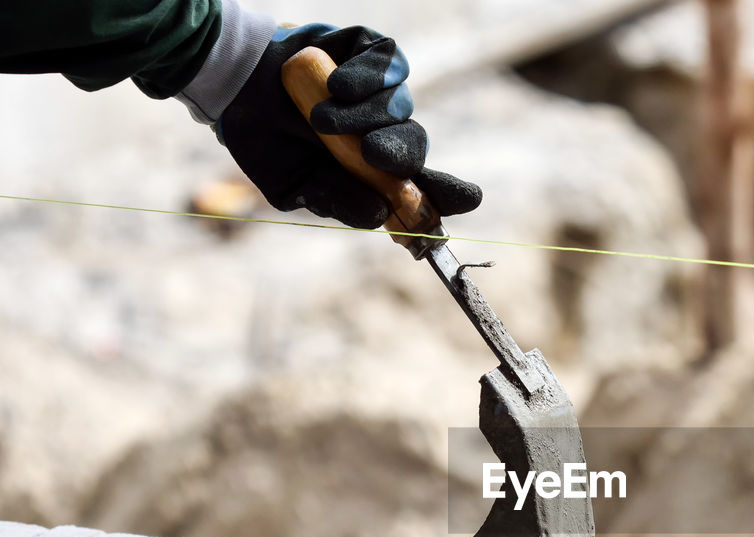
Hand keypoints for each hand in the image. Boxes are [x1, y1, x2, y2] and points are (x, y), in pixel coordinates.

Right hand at [217, 24, 480, 228]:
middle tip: (370, 154)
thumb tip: (379, 217)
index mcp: (375, 174)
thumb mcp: (294, 186)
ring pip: (399, 106)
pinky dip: (365, 77)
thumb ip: (335, 200)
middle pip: (415, 146)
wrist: (235, 87)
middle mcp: (386, 134)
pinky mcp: (374, 55)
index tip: (470, 200)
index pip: (424, 188)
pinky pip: (388, 65)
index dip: (449, 195)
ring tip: (319, 121)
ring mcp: (382, 94)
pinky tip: (334, 85)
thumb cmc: (270, 145)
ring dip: (363, 117)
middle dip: (397, 154)